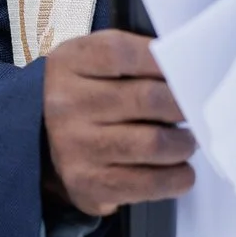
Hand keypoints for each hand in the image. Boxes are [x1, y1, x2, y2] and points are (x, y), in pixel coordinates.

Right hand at [42, 30, 195, 216]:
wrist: (43, 144)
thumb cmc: (86, 99)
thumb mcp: (93, 65)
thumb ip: (134, 60)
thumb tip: (192, 71)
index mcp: (68, 63)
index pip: (122, 53)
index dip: (163, 62)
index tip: (186, 71)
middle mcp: (66, 103)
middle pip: (149, 99)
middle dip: (184, 106)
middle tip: (192, 111)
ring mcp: (75, 145)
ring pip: (157, 143)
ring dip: (184, 144)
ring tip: (183, 141)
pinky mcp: (89, 183)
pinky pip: (153, 183)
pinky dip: (178, 176)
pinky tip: (175, 168)